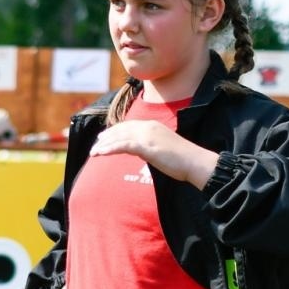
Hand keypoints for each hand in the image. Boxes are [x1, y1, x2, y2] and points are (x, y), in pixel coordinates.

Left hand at [91, 120, 217, 187]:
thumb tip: (142, 151)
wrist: (194, 162)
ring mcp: (148, 136)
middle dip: (107, 137)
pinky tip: (101, 153)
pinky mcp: (147, 147)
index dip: (115, 130)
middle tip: (95, 144)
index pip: (129, 126)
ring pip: (120, 137)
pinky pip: (123, 146)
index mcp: (153, 126)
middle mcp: (149, 127)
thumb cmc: (182, 159)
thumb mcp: (164, 148)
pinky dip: (110, 149)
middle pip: (122, 130)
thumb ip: (151, 146)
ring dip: (105, 144)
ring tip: (93, 152)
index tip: (104, 137)